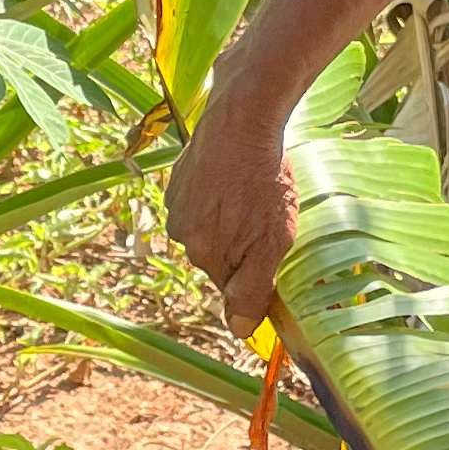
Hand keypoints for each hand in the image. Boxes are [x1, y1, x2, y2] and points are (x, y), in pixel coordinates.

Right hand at [162, 98, 296, 340]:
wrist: (242, 118)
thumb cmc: (264, 181)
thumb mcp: (271, 243)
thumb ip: (253, 290)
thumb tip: (238, 331)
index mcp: (204, 255)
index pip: (231, 285)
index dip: (255, 270)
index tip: (271, 246)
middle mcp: (182, 234)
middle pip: (217, 255)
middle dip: (241, 241)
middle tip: (266, 212)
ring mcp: (177, 204)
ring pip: (209, 227)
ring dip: (228, 216)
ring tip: (252, 189)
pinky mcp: (178, 178)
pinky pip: (201, 199)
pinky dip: (218, 192)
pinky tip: (236, 175)